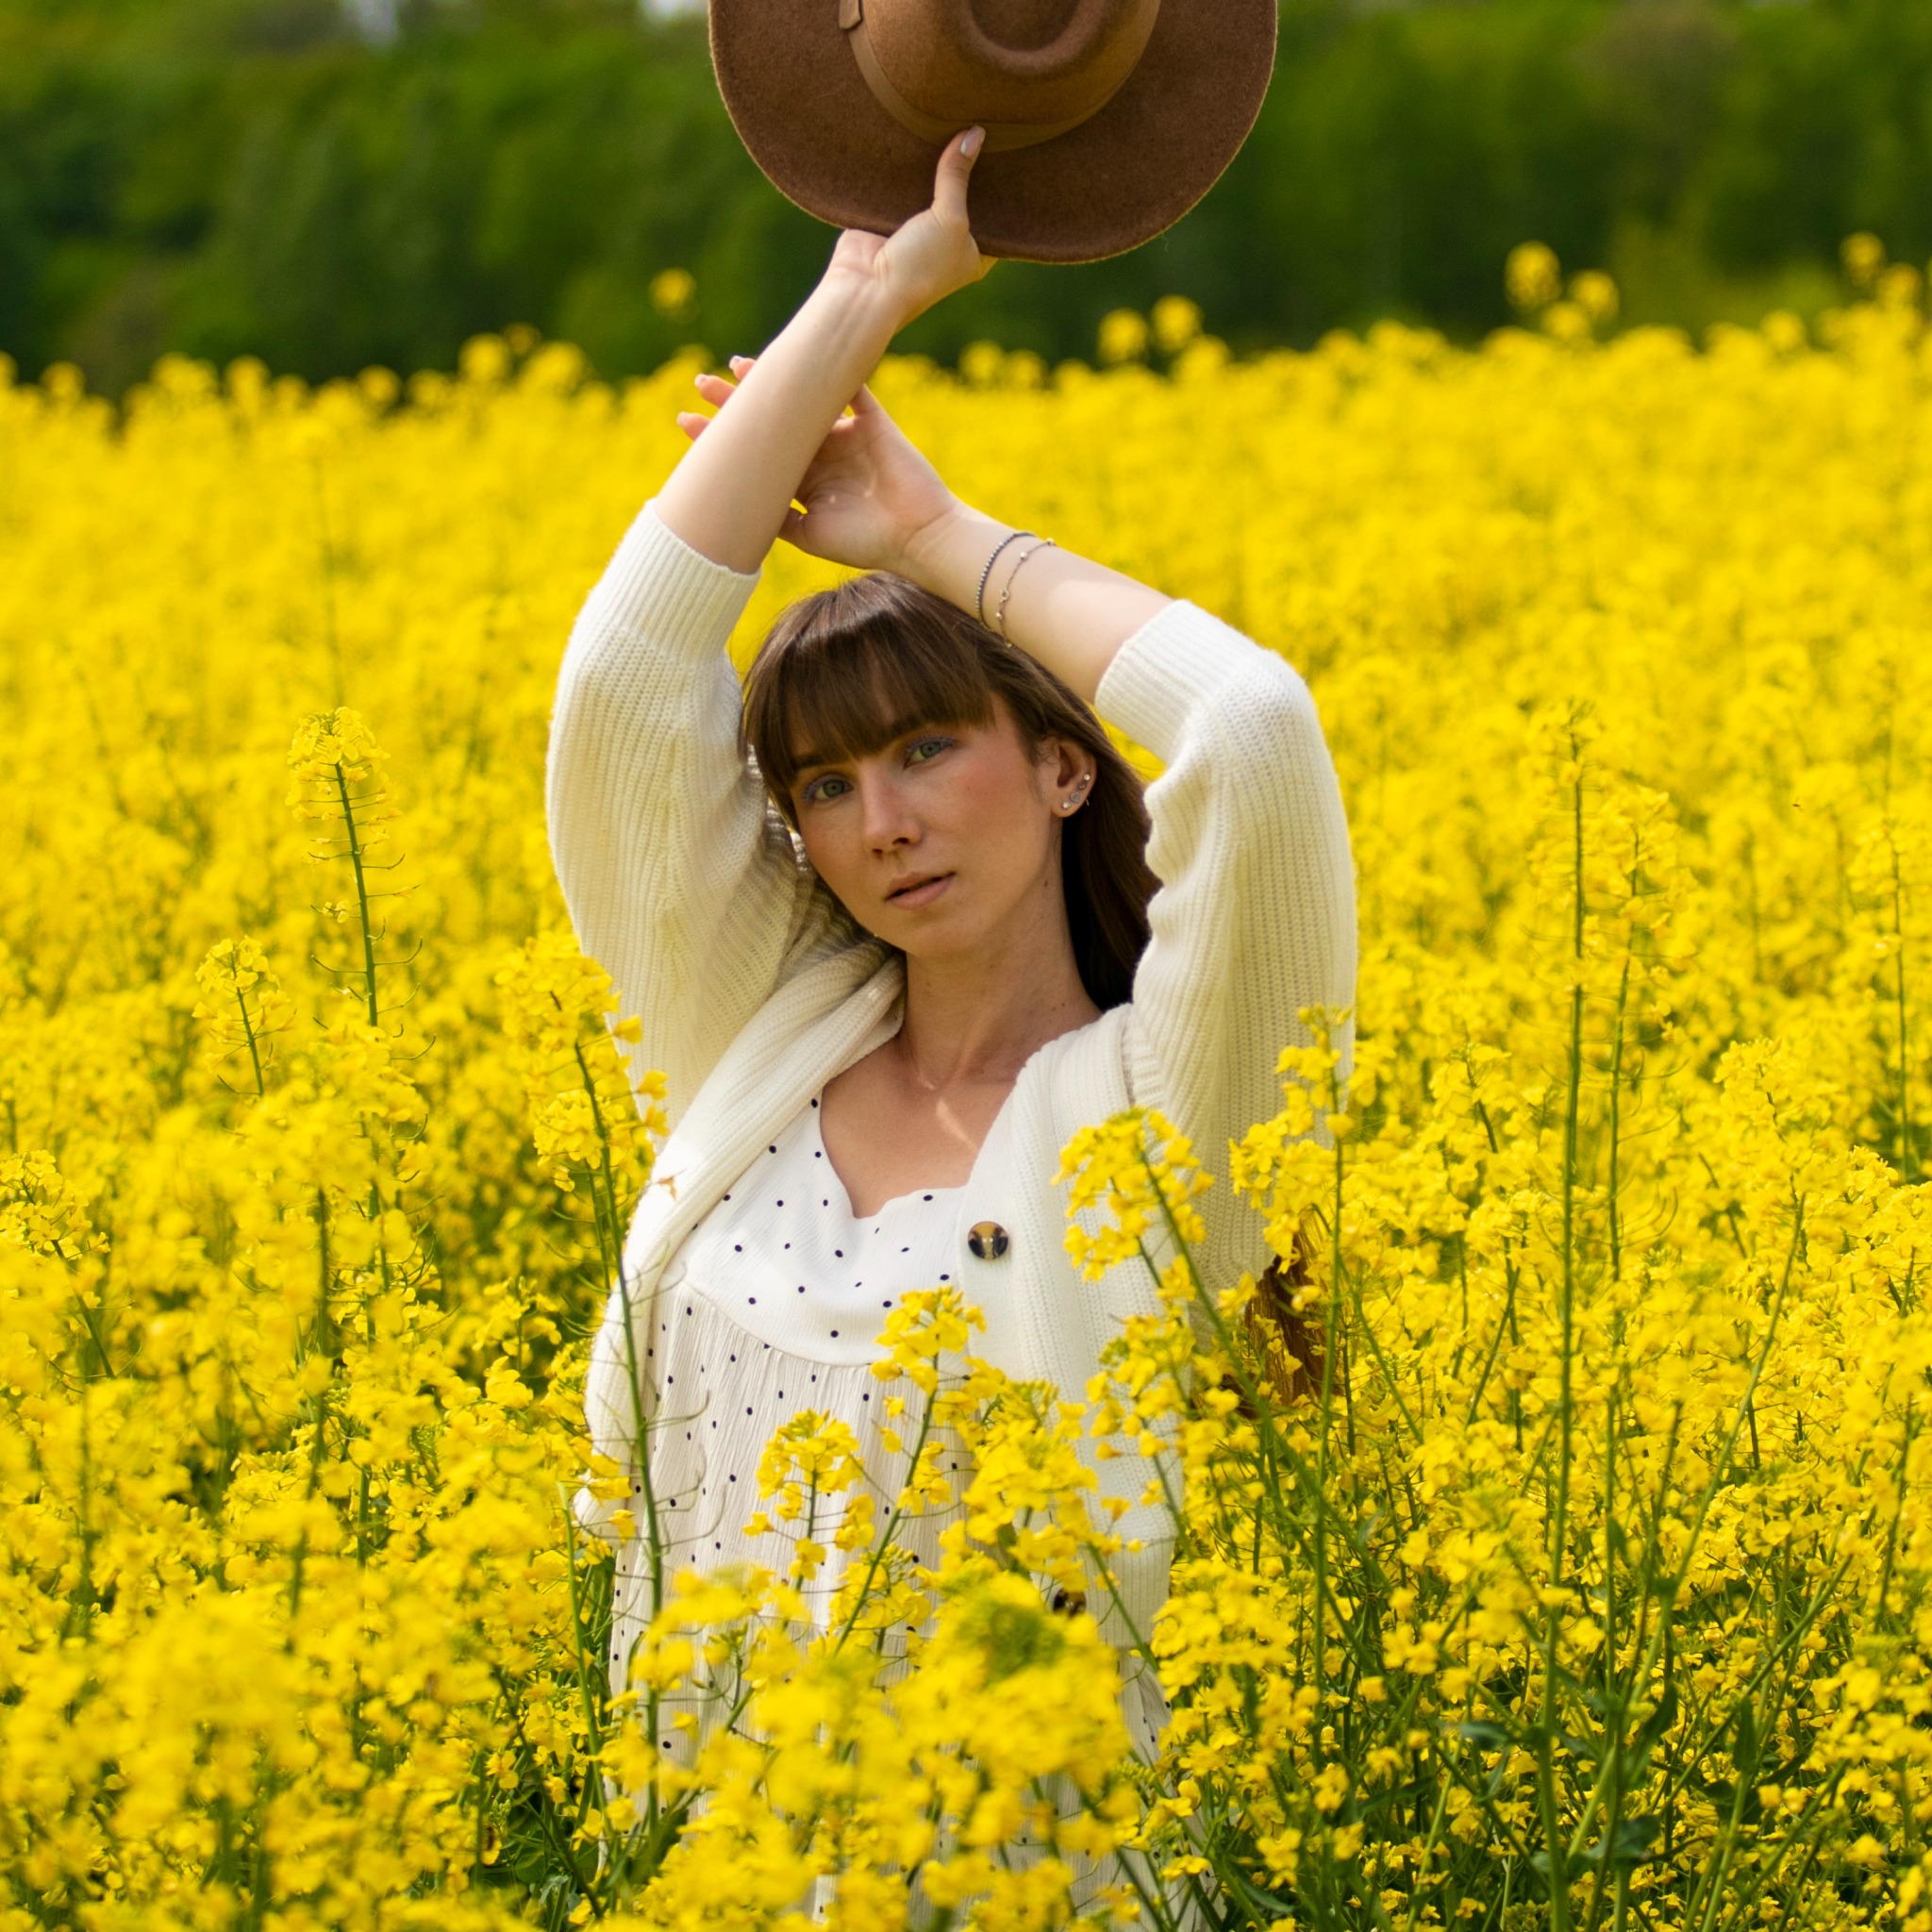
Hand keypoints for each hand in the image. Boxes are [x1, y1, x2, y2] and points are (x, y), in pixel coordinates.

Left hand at [679, 360, 957, 574]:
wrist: (919, 536)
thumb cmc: (867, 542)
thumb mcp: (809, 537)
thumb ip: (774, 520)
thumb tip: (728, 509)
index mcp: (804, 483)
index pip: (756, 455)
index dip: (721, 438)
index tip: (686, 422)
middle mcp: (821, 456)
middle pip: (772, 423)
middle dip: (735, 403)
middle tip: (701, 383)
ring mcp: (847, 435)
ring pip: (802, 400)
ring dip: (772, 381)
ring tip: (737, 365)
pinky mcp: (873, 420)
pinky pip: (851, 387)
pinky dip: (832, 370)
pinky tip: (800, 352)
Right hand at [825, 128, 992, 330]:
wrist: (865, 287)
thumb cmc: (919, 267)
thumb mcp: (950, 219)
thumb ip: (958, 177)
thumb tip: (975, 133)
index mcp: (976, 252)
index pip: (997, 212)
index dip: (1003, 183)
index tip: (1011, 146)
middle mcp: (951, 241)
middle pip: (965, 195)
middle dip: (970, 166)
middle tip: (985, 122)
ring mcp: (920, 229)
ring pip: (933, 186)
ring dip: (937, 161)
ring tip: (954, 117)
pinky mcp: (892, 216)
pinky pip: (905, 184)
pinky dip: (908, 166)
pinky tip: (918, 131)